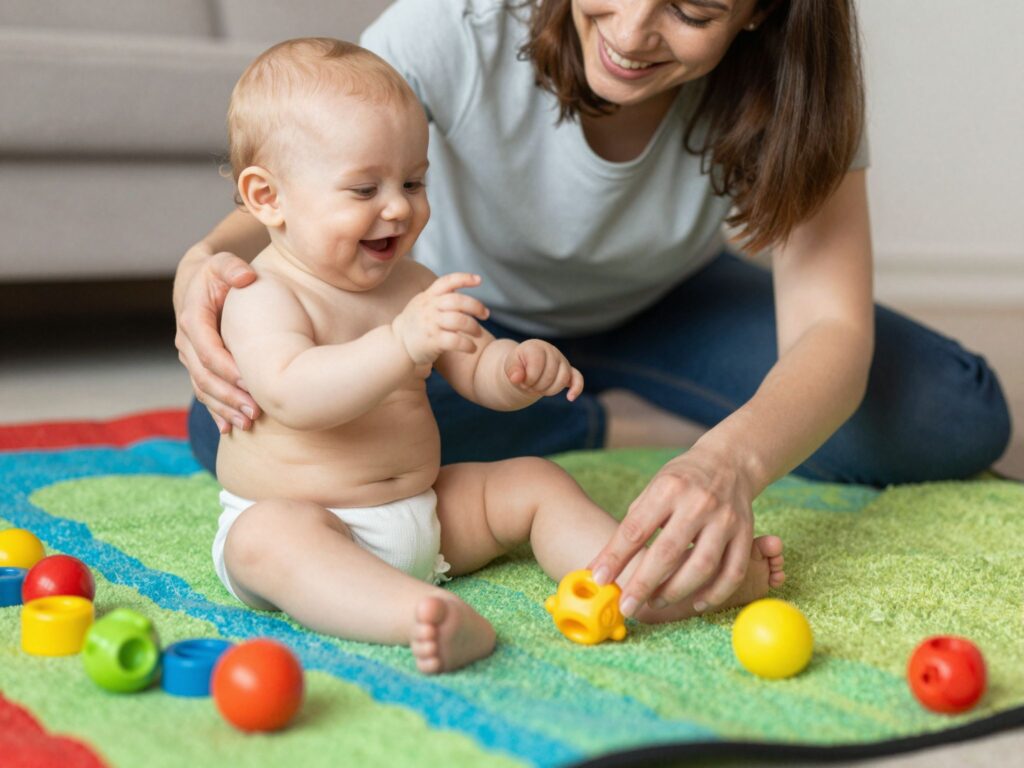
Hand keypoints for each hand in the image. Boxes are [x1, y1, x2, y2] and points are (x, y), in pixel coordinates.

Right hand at [174, 247, 258, 433]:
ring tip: (247, 424)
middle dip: (229, 397)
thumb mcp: (223, 263)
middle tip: (254, 412)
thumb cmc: (218, 273)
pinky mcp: (199, 368)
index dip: (227, 368)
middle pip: (205, 377)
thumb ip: (232, 267)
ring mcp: (191, 359)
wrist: (198, 284)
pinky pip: (204, 394)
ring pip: (204, 389)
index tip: (250, 382)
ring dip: (224, 409)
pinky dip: (216, 412)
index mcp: (193, 320)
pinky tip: (230, 429)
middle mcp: (187, 343)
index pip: (208, 350)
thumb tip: (245, 277)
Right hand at [392, 273, 489, 364]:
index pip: (447, 281)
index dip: (464, 278)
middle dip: (476, 306)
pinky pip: (456, 341)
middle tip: (485, 314)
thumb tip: (460, 285)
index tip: (479, 280)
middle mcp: (429, 308)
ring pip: (459, 321)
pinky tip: (471, 348)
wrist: (397, 344)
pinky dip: (468, 345)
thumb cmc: (416, 323)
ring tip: (478, 334)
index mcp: (428, 296)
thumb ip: (439, 295)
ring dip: (474, 327)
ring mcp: (430, 324)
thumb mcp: (422, 303)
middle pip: (458, 301)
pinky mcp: (432, 341)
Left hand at [503, 340, 583, 400]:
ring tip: (538, 389)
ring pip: (563, 378)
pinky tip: (570, 397)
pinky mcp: (569, 371)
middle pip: (550, 374)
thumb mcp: (510, 366)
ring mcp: (562, 361)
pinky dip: (576, 388)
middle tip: (528, 385)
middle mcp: (552, 351)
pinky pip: (578, 378)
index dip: (528, 378)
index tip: (520, 381)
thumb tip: (516, 378)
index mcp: (536, 347)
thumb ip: (512, 370)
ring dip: (549, 390)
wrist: (526, 367)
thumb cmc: (518, 365)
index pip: (537, 365)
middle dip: (537, 385)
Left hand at [588, 446, 755, 616]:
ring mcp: (725, 519)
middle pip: (667, 553)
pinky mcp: (746, 533)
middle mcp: (699, 503)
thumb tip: (606, 564)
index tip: (598, 578)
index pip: (636, 529)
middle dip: (643, 584)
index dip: (615, 556)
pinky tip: (696, 603)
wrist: (730, 462)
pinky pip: (733, 572)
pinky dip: (715, 594)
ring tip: (655, 602)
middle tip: (626, 607)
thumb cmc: (683, 480)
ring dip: (676, 592)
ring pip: (702, 567)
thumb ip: (636, 522)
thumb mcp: (654, 487)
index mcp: (669, 488)